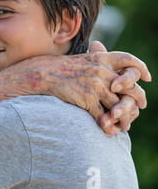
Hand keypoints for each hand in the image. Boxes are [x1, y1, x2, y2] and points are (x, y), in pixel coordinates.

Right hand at [12, 41, 150, 134]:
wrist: (40, 74)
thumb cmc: (58, 68)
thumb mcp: (80, 60)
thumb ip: (95, 61)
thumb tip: (107, 68)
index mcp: (100, 58)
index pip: (128, 60)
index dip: (140, 68)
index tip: (147, 77)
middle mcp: (100, 71)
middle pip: (129, 87)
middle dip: (137, 99)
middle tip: (140, 107)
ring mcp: (95, 86)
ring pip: (118, 105)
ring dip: (123, 118)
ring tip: (125, 125)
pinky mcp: (87, 99)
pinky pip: (103, 115)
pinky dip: (107, 125)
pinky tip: (107, 130)